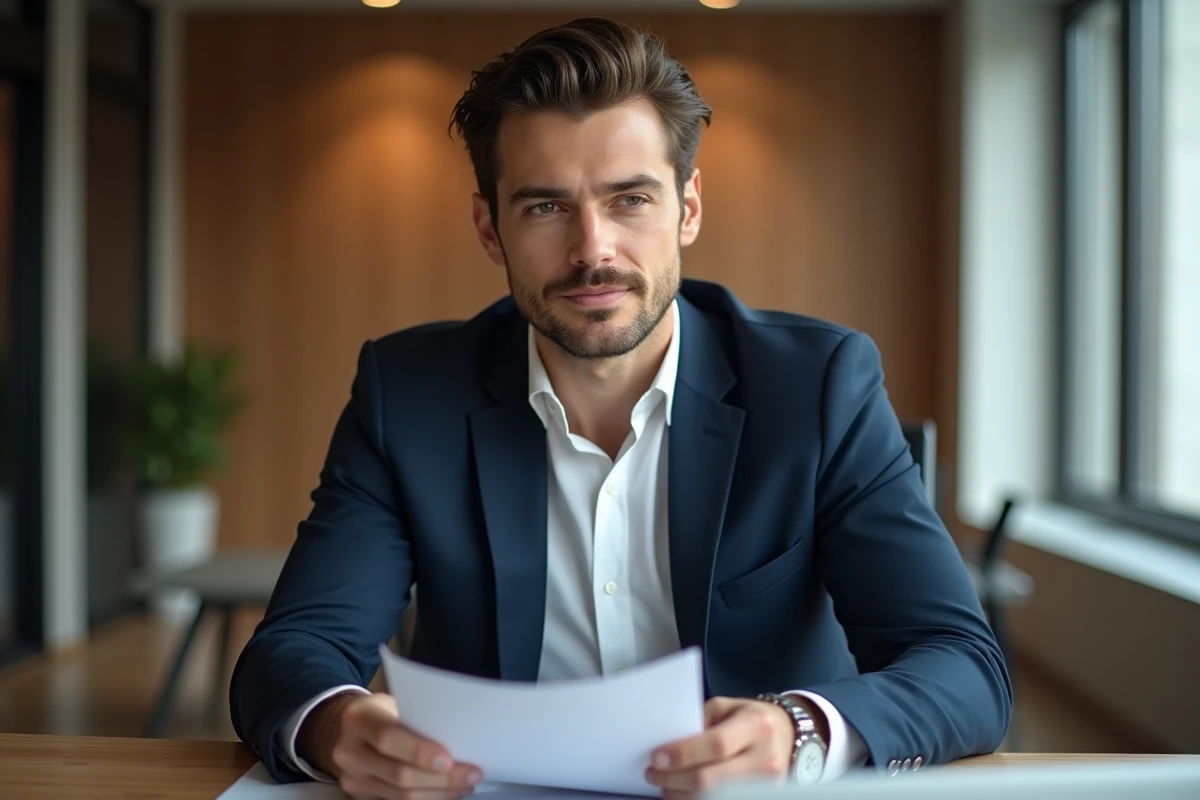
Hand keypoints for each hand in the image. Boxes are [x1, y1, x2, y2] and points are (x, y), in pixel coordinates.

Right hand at [297, 691, 482, 799]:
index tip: (449, 759)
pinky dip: (427, 799)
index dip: (420, 752)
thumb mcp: (390, 703)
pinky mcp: (359, 796)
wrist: (340, 730)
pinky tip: (446, 793)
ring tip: (465, 785)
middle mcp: (350, 752)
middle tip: (472, 774)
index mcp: (359, 719)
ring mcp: (352, 779)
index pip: (388, 738)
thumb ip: (415, 718)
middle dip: (441, 779)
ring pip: (400, 796)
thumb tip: (459, 735)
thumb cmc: (377, 713)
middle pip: (398, 774)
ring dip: (439, 793)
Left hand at [645, 696, 797, 798]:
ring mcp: (766, 784)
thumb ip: (700, 723)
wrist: (785, 734)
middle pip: (712, 779)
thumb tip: (669, 747)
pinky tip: (684, 794)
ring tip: (665, 785)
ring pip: (715, 798)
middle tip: (653, 774)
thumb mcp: (727, 708)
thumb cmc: (749, 717)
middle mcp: (765, 758)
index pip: (717, 745)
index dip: (683, 754)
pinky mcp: (761, 797)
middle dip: (675, 779)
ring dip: (682, 795)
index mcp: (756, 726)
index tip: (657, 758)